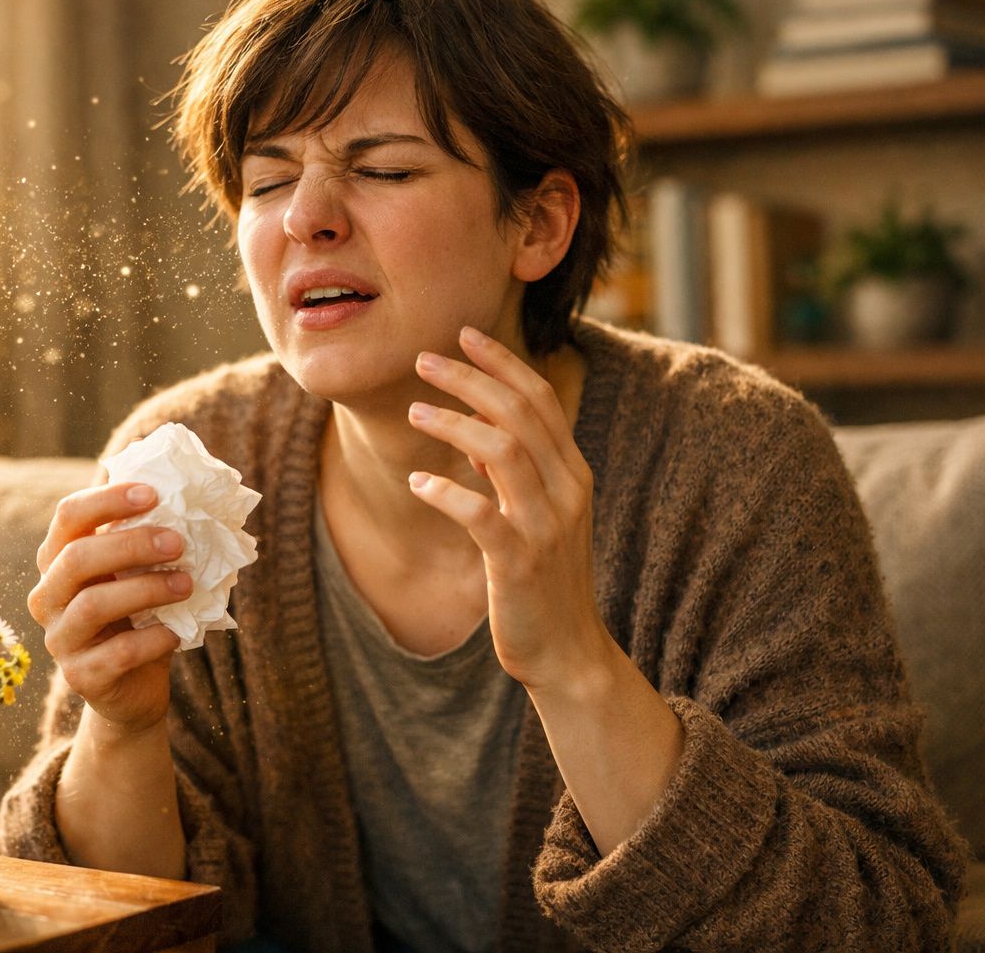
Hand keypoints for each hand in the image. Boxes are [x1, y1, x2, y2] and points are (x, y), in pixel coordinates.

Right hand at [29, 483, 191, 735]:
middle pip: (76, 558)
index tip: (153, 493)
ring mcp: (59, 639)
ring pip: (93, 604)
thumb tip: (185, 496)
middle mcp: (47, 596)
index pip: (68, 516)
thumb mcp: (139, 575)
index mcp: (57, 560)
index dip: (107, 500)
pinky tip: (177, 633)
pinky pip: (118, 653)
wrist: (135, 689)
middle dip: (131, 544)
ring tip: (187, 584)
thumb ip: (147, 541)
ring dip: (146, 589)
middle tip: (178, 542)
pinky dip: (154, 639)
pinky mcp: (80, 677)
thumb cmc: (139, 618)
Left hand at [407, 326, 613, 690]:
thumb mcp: (536, 514)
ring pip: (503, 451)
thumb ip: (512, 470)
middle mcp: (567, 491)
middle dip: (470, 379)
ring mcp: (546, 527)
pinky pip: (480, 515)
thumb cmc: (544, 579)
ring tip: (414, 411)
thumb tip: (477, 424)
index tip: (463, 334)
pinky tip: (417, 482)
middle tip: (423, 360)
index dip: (501, 362)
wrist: (569, 652)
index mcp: (572, 473)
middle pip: (520, 413)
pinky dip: (445, 492)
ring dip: (454, 424)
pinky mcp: (519, 564)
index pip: (540, 398)